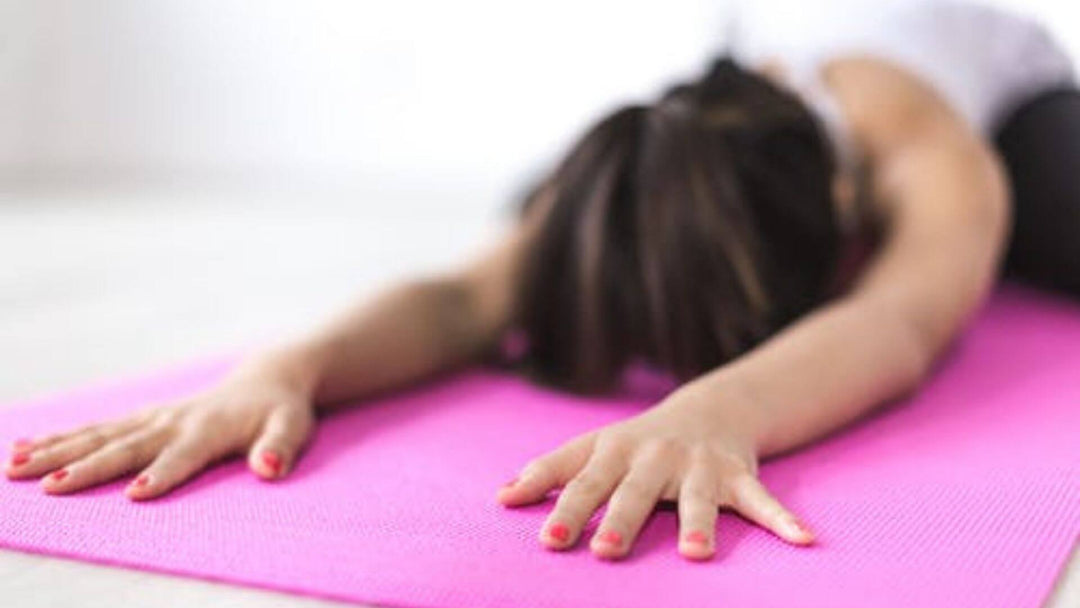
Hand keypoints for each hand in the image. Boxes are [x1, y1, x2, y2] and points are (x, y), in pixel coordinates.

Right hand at [4, 356, 317, 498]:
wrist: (268, 379)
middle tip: (51, 487)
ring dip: (58, 450)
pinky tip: (23, 448)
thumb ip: (280, 448)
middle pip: (126, 446)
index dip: (162, 474)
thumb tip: (269, 468)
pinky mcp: (143, 418)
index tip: (134, 493)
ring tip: (15, 467)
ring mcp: (154, 417)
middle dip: (88, 467)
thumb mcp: (293, 428)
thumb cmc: (281, 412)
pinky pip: (96, 428)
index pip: (183, 454)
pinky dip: (60, 437)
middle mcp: (174, 421)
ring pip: (99, 434)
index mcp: (209, 428)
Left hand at [495, 386, 813, 560]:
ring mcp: (699, 465)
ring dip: (699, 524)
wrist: (708, 408)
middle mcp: (655, 457)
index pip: (585, 481)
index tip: (547, 539)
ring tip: (696, 554)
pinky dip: (783, 519)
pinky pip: (762, 499)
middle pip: (635, 492)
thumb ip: (549, 471)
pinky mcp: (738, 474)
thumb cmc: (637, 441)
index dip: (565, 509)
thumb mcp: (593, 448)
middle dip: (620, 519)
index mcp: (616, 451)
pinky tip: (803, 540)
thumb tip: (499, 498)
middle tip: (604, 550)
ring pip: (698, 498)